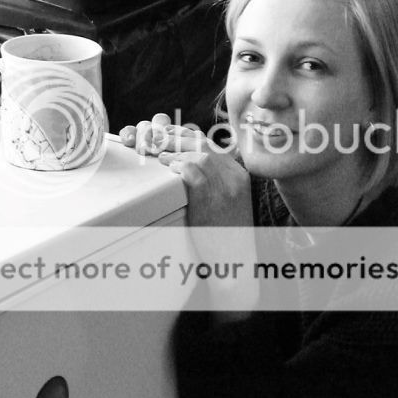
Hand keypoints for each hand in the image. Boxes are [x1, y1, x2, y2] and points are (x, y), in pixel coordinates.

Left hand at [120, 113, 257, 313]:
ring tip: (160, 156)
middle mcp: (235, 177)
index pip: (213, 145)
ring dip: (176, 151)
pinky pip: (193, 171)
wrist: (235, 262)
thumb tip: (189, 167)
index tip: (172, 135)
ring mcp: (225, 187)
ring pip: (199, 154)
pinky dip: (178, 166)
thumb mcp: (229, 203)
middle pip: (205, 144)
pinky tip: (168, 168)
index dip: (188, 136)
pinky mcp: (213, 199)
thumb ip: (215, 182)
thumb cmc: (226, 236)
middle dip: (178, 137)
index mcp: (240, 175)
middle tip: (158, 138)